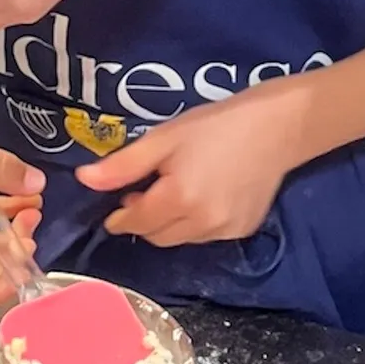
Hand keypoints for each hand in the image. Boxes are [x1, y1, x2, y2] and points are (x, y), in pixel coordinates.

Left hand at [77, 91, 304, 245]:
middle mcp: (201, 223)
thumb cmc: (217, 124)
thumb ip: (123, 164)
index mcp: (178, 198)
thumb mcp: (165, 137)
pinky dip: (197, 223)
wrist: (279, 126)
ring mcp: (225, 231)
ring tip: (179, 189)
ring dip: (170, 223)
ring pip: (180, 239)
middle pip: (156, 236)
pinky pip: (206, 236)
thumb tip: (84, 180)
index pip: (135, 221)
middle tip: (150, 188)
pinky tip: (206, 195)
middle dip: (145, 218)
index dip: (121, 213)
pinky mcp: (242, 230)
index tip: (121, 200)